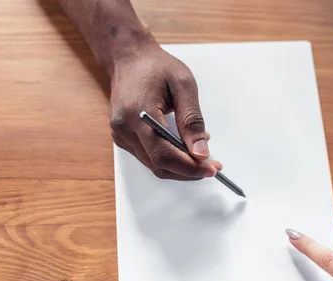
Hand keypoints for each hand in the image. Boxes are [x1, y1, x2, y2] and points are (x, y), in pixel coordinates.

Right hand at [108, 42, 220, 179]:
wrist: (130, 58)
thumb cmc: (156, 67)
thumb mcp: (183, 85)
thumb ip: (192, 120)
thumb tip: (201, 152)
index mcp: (138, 113)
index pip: (163, 155)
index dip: (189, 167)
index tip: (211, 169)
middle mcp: (124, 128)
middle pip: (158, 165)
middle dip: (188, 170)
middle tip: (212, 165)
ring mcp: (120, 134)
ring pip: (153, 165)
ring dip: (179, 166)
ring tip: (201, 155)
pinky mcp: (122, 137)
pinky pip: (148, 157)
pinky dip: (168, 158)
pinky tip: (183, 148)